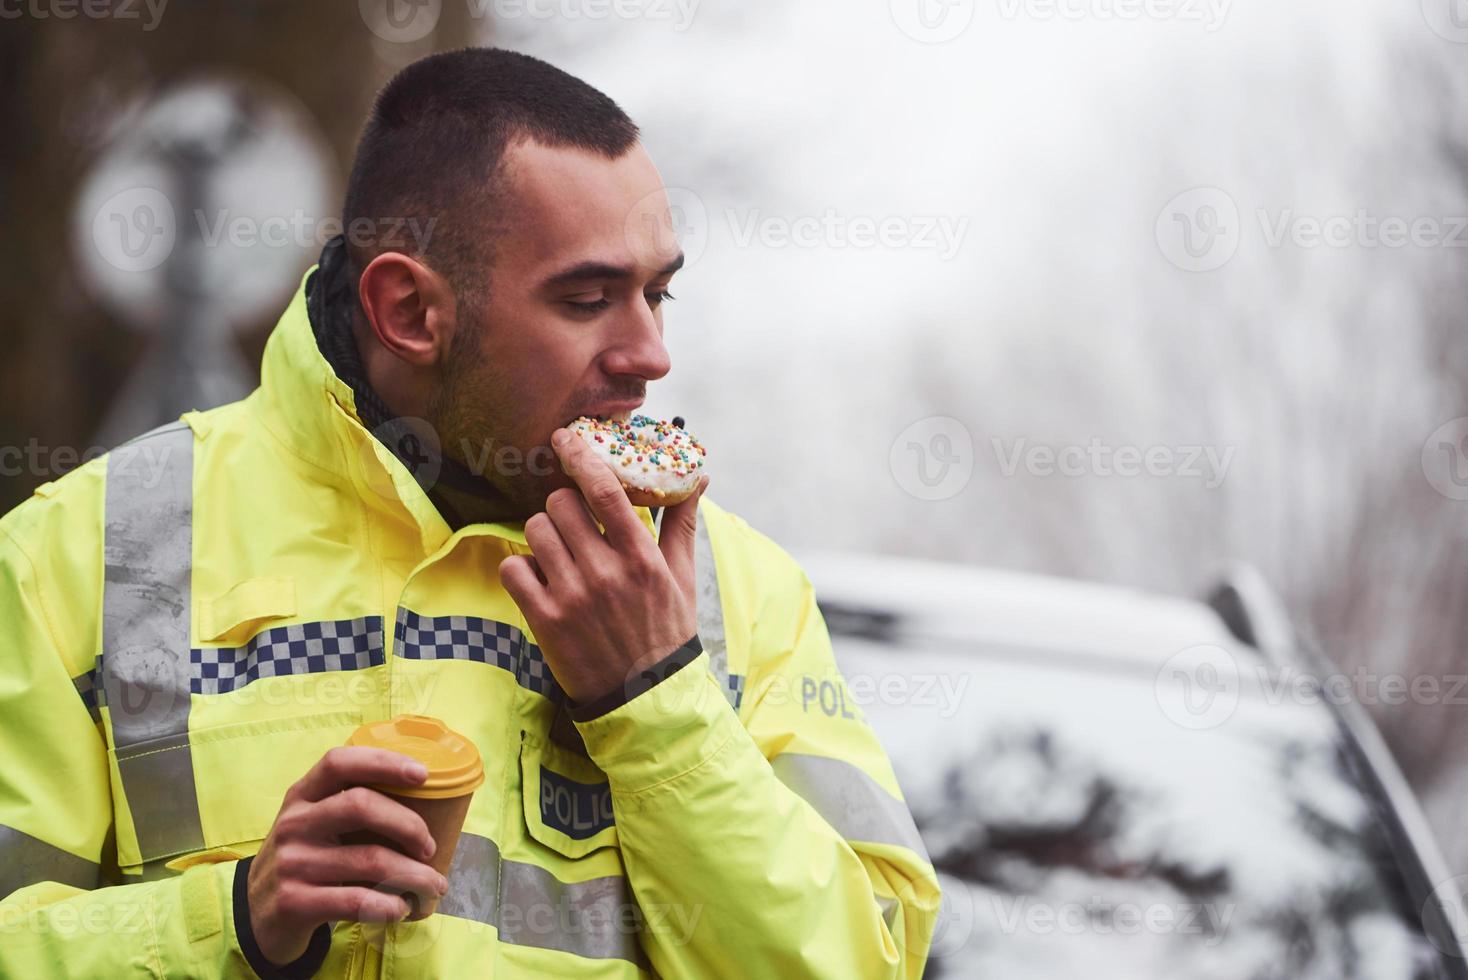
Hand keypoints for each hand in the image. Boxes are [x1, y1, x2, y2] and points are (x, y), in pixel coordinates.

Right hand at [246, 747, 448, 965]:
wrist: (255, 914)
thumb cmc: (304, 859)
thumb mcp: (314, 825)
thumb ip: (351, 808)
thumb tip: (428, 804)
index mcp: (302, 795)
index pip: (339, 762)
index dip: (384, 762)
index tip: (422, 774)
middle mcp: (294, 824)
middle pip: (361, 805)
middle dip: (409, 824)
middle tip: (430, 847)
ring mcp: (292, 863)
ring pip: (370, 860)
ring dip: (414, 874)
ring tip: (434, 885)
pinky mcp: (294, 902)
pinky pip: (355, 900)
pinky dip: (388, 905)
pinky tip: (401, 908)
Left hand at [498, 427, 709, 704]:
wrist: (646, 698)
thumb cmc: (666, 631)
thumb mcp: (682, 577)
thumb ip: (682, 522)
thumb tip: (699, 476)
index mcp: (641, 557)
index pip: (604, 489)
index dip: (580, 455)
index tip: (565, 438)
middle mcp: (606, 572)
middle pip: (560, 504)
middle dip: (563, 507)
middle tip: (573, 525)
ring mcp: (572, 597)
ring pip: (534, 531)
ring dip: (543, 536)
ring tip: (559, 555)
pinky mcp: (545, 621)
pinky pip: (513, 569)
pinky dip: (521, 569)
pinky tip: (540, 580)